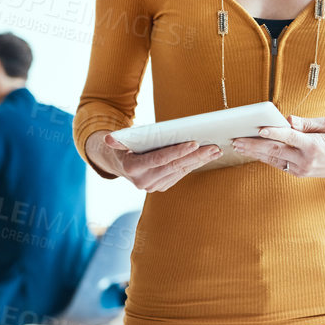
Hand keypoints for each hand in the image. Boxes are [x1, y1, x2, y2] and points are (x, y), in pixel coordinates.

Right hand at [89, 130, 221, 191]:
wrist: (116, 162)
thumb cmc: (121, 144)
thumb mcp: (118, 140)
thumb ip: (118, 139)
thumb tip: (109, 138)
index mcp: (132, 168)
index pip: (159, 159)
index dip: (177, 151)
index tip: (194, 143)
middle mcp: (142, 181)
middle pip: (174, 166)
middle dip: (196, 156)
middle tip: (214, 147)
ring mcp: (152, 186)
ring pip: (180, 171)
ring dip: (199, 161)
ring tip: (215, 151)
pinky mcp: (160, 187)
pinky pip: (179, 175)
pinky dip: (193, 165)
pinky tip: (205, 158)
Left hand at [232, 115, 324, 178]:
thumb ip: (307, 123)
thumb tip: (288, 120)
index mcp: (314, 146)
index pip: (289, 137)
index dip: (273, 132)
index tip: (258, 128)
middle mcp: (306, 160)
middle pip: (275, 150)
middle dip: (254, 145)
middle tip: (236, 140)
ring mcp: (302, 169)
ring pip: (274, 159)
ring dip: (255, 152)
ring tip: (238, 146)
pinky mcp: (301, 173)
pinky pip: (280, 164)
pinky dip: (266, 157)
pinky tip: (254, 152)